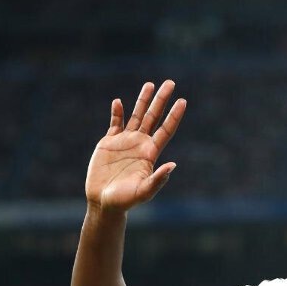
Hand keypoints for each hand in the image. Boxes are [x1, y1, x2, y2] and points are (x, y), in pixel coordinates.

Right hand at [84, 80, 185, 211]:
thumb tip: (173, 165)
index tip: (182, 101)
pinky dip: (117, 112)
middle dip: (161, 100)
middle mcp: (140, 144)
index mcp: (151, 153)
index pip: (166, 130)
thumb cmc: (126, 201)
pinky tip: (118, 102)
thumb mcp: (144, 191)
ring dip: (143, 100)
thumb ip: (158, 179)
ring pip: (137, 116)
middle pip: (154, 117)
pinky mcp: (109, 143)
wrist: (104, 202)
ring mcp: (125, 141)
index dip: (174, 115)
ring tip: (150, 84)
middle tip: (170, 83)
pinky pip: (115, 123)